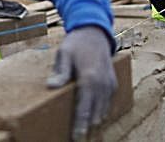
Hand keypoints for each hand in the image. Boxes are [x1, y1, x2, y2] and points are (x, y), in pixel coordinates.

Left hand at [47, 26, 116, 140]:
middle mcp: (103, 83)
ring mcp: (110, 84)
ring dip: (95, 122)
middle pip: (96, 114)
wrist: (95, 33)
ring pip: (104, 111)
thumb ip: (60, 71)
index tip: (76, 137)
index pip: (85, 108)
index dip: (81, 125)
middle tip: (78, 138)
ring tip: (86, 134)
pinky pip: (108, 103)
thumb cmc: (77, 43)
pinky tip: (94, 119)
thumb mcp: (64, 53)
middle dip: (88, 128)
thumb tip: (51, 86)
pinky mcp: (113, 83)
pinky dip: (101, 112)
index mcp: (90, 77)